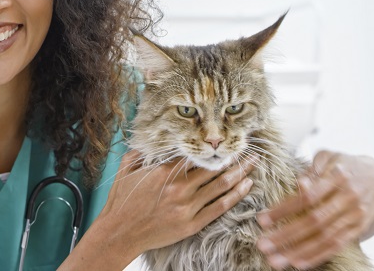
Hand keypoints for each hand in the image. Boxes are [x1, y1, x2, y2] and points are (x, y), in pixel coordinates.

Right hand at [98, 151, 256, 256]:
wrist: (119, 233)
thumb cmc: (121, 202)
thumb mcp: (125, 170)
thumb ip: (139, 152)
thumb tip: (149, 139)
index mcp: (163, 171)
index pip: (194, 153)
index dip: (211, 146)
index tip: (223, 139)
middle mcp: (178, 187)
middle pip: (213, 167)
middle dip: (234, 157)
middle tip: (249, 149)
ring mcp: (186, 206)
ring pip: (220, 185)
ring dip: (240, 173)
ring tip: (253, 163)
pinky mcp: (191, 224)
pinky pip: (219, 207)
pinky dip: (235, 195)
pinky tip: (246, 185)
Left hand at [255, 150, 373, 269]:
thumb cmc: (344, 164)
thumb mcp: (328, 157)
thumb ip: (313, 169)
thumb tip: (300, 184)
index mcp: (339, 177)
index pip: (308, 197)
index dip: (284, 210)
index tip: (262, 221)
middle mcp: (349, 198)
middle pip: (314, 221)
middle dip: (286, 235)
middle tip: (263, 245)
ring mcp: (356, 216)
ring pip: (325, 238)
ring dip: (299, 251)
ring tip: (276, 260)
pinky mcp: (359, 228)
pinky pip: (337, 245)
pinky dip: (318, 256)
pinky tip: (299, 263)